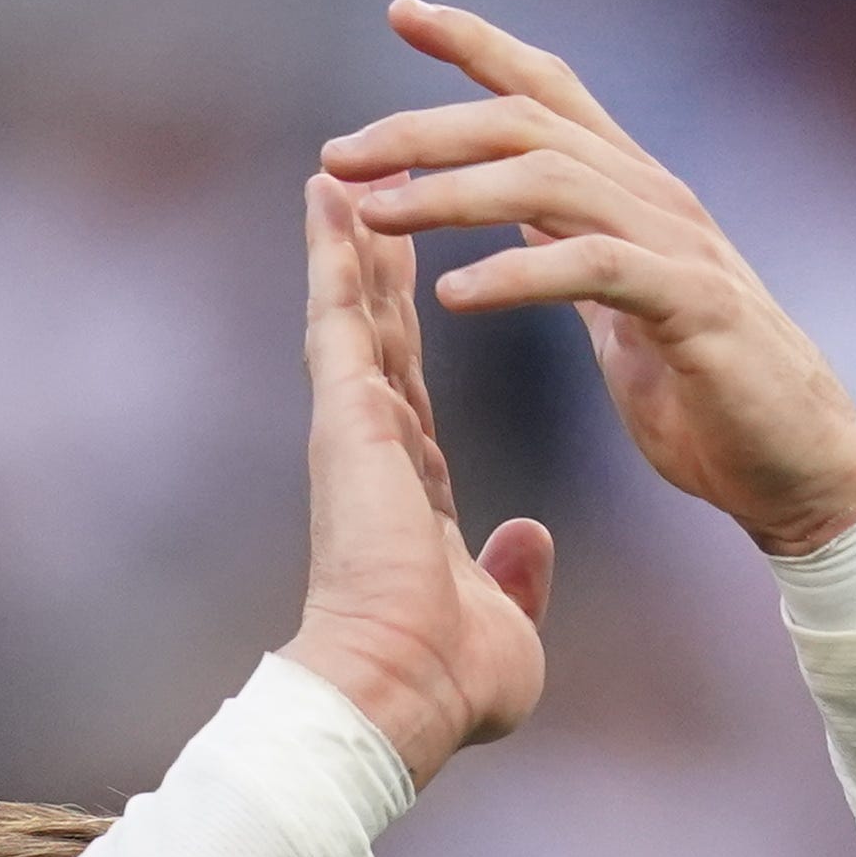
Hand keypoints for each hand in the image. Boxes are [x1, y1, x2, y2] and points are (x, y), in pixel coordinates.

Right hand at [279, 171, 551, 787]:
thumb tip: (527, 541)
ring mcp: (356, 427)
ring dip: (353, 232)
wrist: (406, 693)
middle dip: (380, 250)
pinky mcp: (346, 418)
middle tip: (379, 179)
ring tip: (347, 163)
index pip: (411, 377)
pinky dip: (334, 252)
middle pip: (380, 325)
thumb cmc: (449, 682)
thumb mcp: (506, 619)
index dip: (411, 314)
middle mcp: (378, 445)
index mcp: (411, 484)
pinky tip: (328, 193)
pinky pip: (340, 315)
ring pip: (354, 306)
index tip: (416, 260)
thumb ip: (514, 575)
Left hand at [326, 0, 855, 559]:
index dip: (476, 43)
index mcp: (632, 191)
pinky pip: (592, 269)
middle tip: (338, 152)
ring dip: (450, 193)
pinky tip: (454, 295)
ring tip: (373, 215)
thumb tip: (519, 209)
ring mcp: (678, 246)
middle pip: (526, 122)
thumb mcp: (623, 307)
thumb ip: (574, 247)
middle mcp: (655, 196)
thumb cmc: (712, 398)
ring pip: (548, 179)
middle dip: (424, 128)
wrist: (803, 470)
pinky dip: (518, 273)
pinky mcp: (693, 308)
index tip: (401, 12)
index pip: (546, 89)